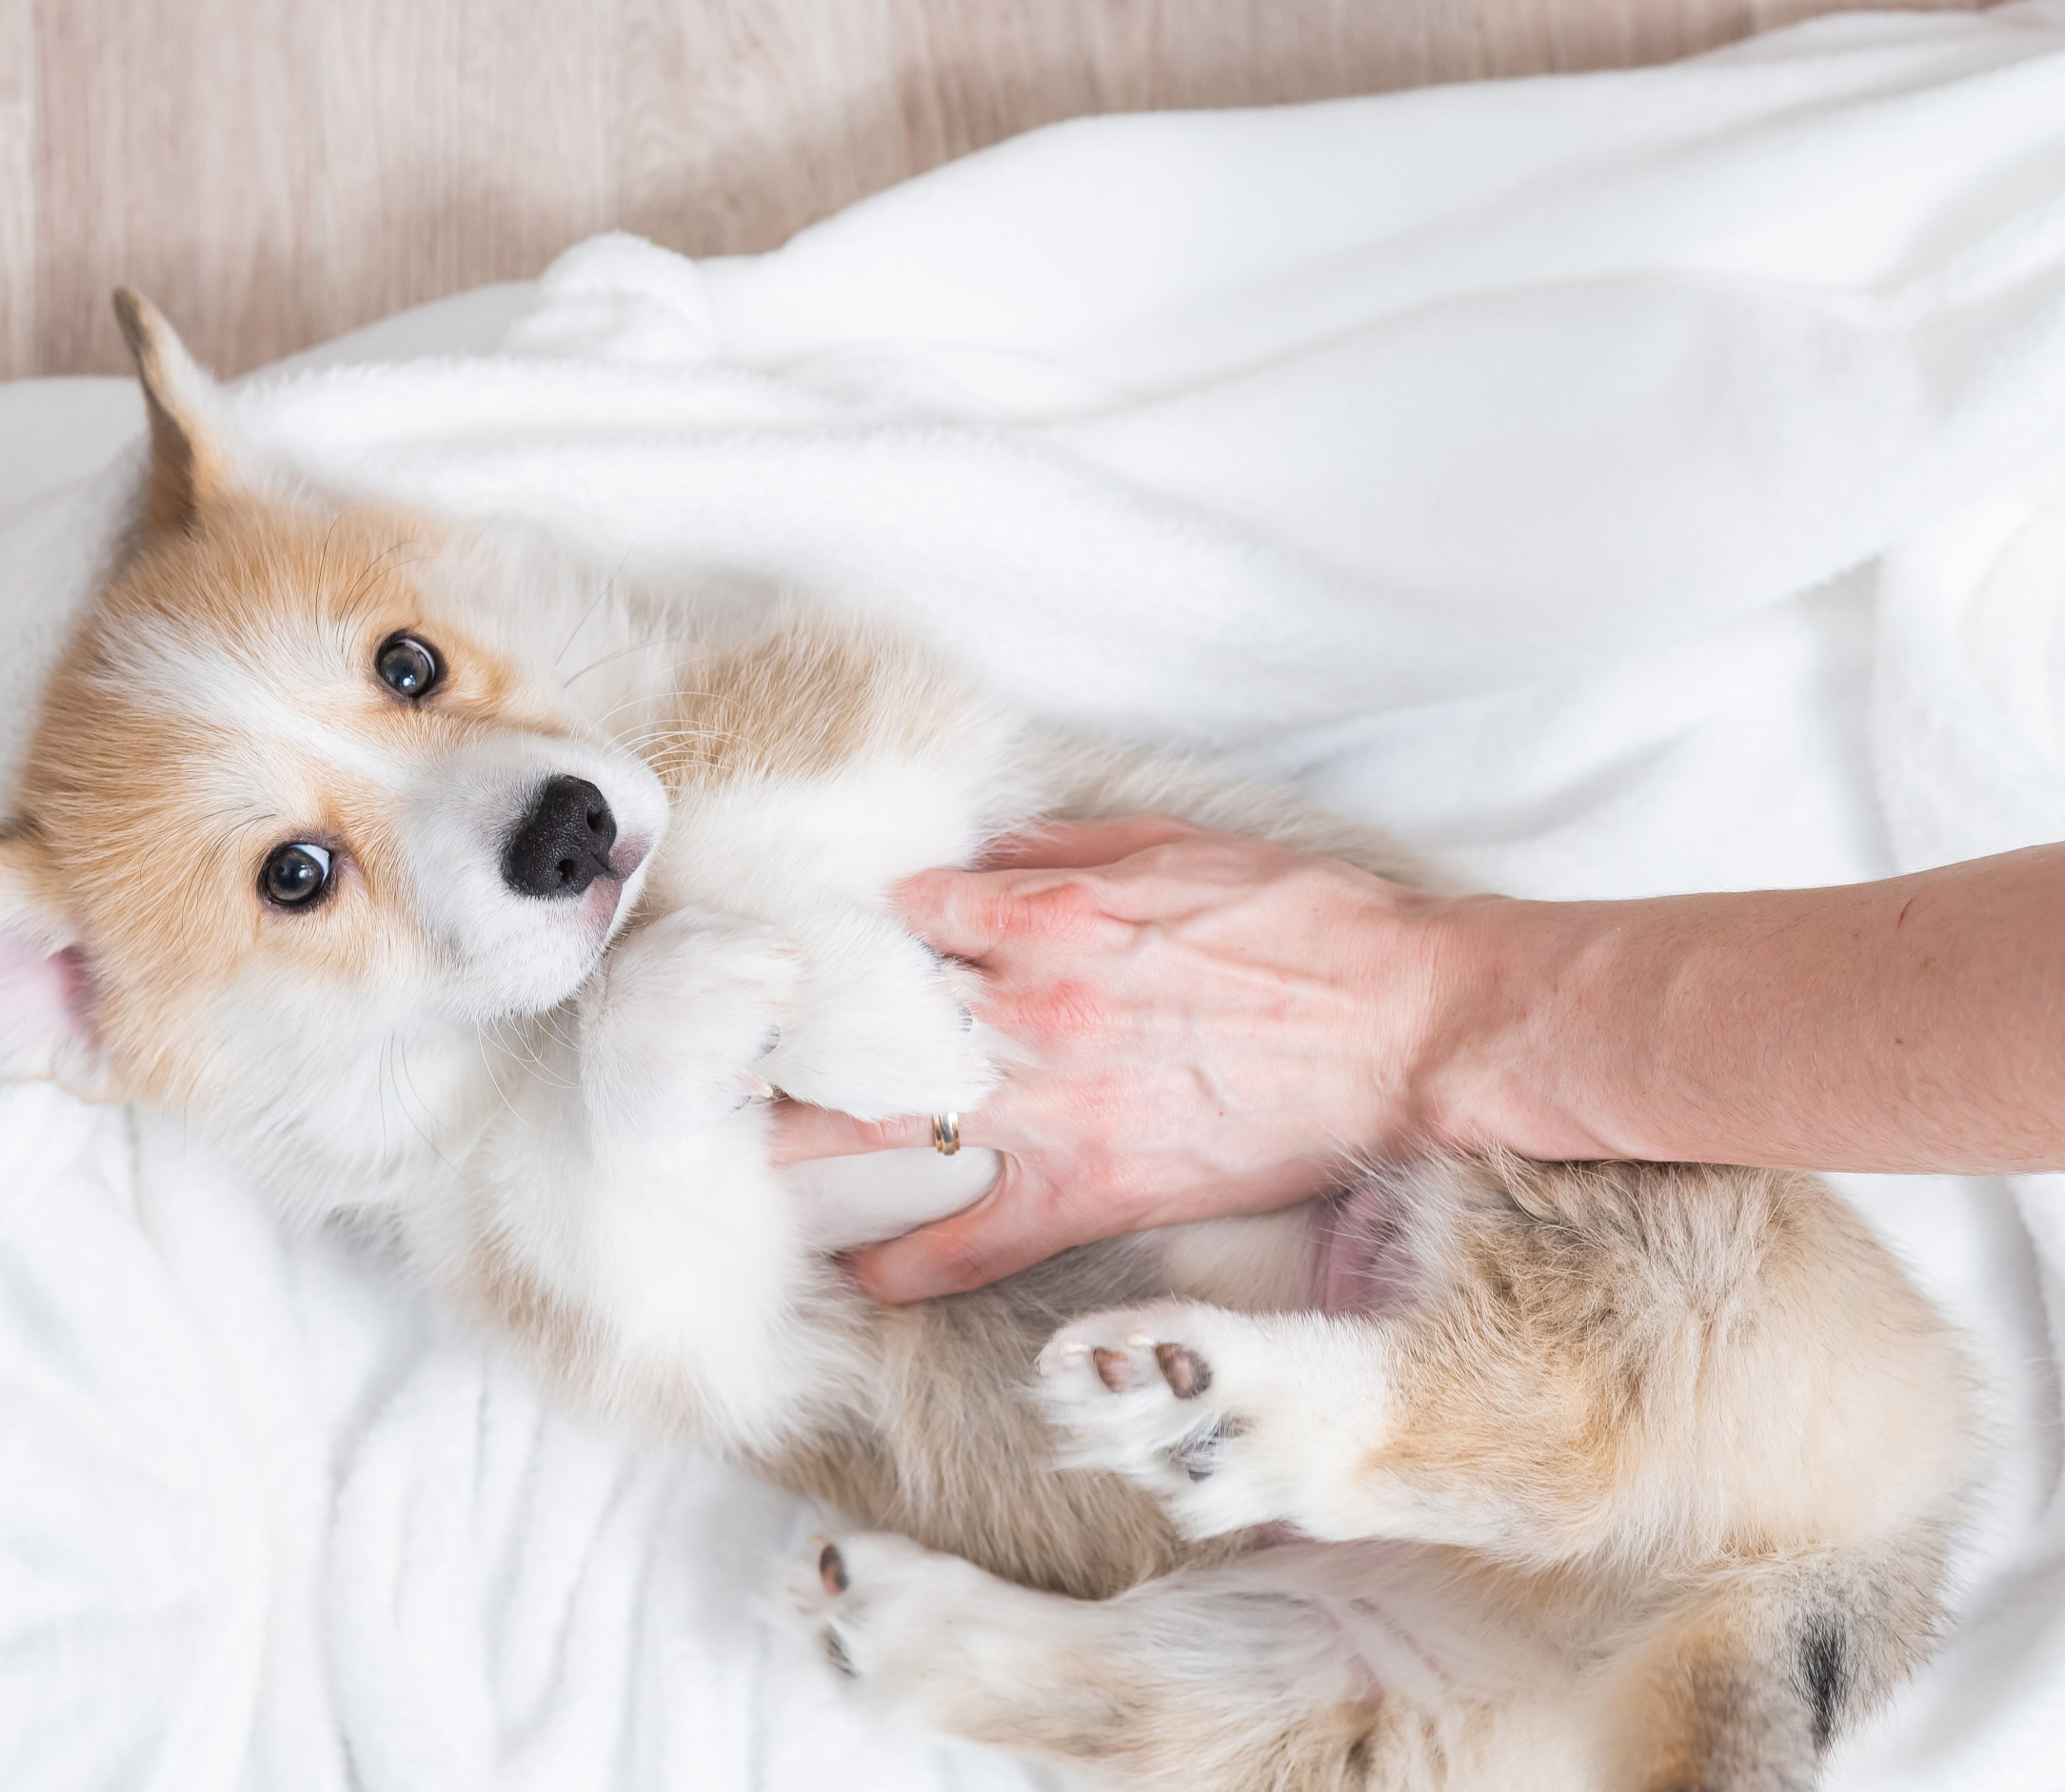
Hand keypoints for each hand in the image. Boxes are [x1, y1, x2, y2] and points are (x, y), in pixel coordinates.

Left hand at [768, 817, 1458, 1299]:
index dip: (863, 925)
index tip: (829, 940)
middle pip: (870, 1016)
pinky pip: (975, 1238)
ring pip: (890, 1122)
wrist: (1405, 1029)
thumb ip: (1063, 850)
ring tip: (728, 1148)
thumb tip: (979, 852)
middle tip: (716, 1038)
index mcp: (1047, 913)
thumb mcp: (1178, 847)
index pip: (906, 912)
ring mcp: (1052, 1104)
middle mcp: (1028, 1007)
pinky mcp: (1091, 1186)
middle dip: (790, 1025)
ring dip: (802, 1137)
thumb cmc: (1307, 929)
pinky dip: (910, 1263)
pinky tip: (856, 1274)